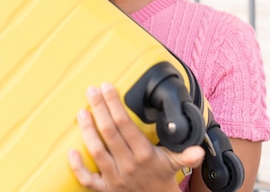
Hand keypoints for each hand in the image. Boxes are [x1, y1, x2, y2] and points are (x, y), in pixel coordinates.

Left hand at [67, 82, 203, 191]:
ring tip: (82, 112)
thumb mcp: (175, 164)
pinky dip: (77, 167)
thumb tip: (199, 151)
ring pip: (96, 151)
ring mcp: (115, 178)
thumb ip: (186, 155)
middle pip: (109, 132)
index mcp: (145, 155)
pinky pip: (87, 180)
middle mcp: (128, 165)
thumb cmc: (162, 180)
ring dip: (87, 130)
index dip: (115, 104)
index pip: (125, 125)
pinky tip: (70, 152)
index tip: (107, 88)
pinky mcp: (104, 190)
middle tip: (91, 91)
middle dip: (99, 108)